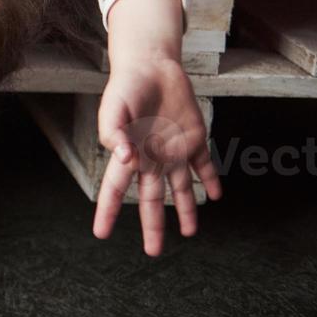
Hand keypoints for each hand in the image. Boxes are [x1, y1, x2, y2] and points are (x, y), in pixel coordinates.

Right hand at [93, 57, 221, 255]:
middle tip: (153, 252)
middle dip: (152, 226)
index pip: (115, 189)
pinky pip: (204, 164)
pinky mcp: (194, 139)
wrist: (152, 64)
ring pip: (180, 188)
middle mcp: (151, 157)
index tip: (101, 234)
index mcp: (129, 153)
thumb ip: (113, 132)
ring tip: (190, 233)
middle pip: (150, 199)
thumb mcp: (113, 107)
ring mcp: (173, 150)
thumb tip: (124, 158)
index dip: (107, 212)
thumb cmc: (126, 85)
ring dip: (185, 210)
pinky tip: (215, 195)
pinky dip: (210, 180)